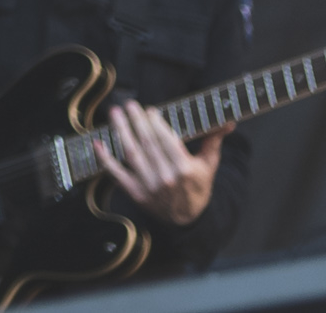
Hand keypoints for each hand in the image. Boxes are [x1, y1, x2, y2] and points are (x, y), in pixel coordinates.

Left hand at [94, 102, 225, 227]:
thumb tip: (228, 122)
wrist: (187, 219)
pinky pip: (117, 174)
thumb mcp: (209, 165)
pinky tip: (97, 143)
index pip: (166, 140)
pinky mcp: (136, 194)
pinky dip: (105, 159)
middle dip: (136, 121)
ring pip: (131, 154)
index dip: (155, 123)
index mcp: (185, 169)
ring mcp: (149, 186)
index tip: (149, 110)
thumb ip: (213, 141)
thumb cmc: (198, 187)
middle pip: (147, 143)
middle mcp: (166, 177)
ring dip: (121, 132)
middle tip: (129, 105)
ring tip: (114, 113)